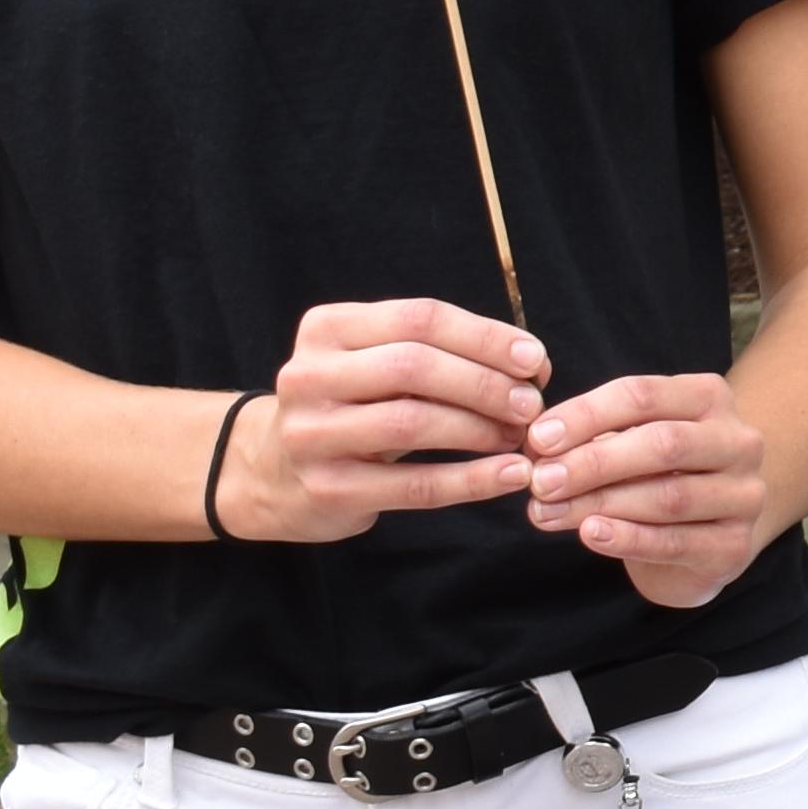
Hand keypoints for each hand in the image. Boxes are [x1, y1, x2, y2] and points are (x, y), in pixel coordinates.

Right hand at [222, 299, 545, 542]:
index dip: (486, 338)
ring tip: (520, 437)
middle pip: (414, 367)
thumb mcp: (378, 365)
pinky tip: (510, 475)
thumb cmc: (352, 405)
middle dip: (486, 384)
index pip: (420, 319)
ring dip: (480, 429)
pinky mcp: (327, 489)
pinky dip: (471, 480)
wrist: (272, 471)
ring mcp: (311, 434)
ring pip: (412, 423)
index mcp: (328, 328)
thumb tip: (533, 364)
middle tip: (531, 404)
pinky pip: (413, 485)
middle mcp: (309, 376)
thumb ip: (443, 355)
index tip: (535, 360)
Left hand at [527, 373, 779, 607]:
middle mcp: (739, 441)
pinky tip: (590, 534)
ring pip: (669, 497)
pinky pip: (675, 541)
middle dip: (593, 462)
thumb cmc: (658, 477)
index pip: (645, 396)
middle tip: (541, 481)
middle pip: (664, 444)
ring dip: (599, 504)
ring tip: (547, 513)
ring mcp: (744, 495)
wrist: (706, 536)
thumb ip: (590, 441)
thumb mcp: (628, 444)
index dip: (587, 415)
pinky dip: (627, 538)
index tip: (538, 438)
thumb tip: (537, 448)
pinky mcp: (734, 545)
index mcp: (710, 399)